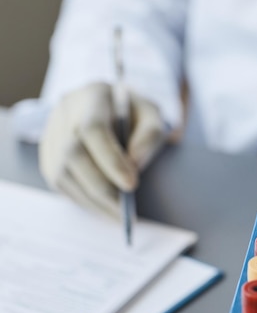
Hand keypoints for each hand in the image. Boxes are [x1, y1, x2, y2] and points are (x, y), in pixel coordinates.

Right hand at [40, 82, 165, 218]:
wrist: (111, 105)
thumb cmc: (135, 112)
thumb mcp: (153, 114)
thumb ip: (150, 134)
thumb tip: (135, 164)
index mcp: (93, 95)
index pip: (93, 129)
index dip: (110, 160)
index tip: (131, 186)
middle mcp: (65, 111)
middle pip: (73, 154)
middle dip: (101, 187)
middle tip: (124, 212)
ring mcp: (51, 132)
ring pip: (61, 172)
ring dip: (90, 200)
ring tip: (117, 217)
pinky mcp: (47, 153)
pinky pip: (59, 182)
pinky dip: (81, 199)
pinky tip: (102, 209)